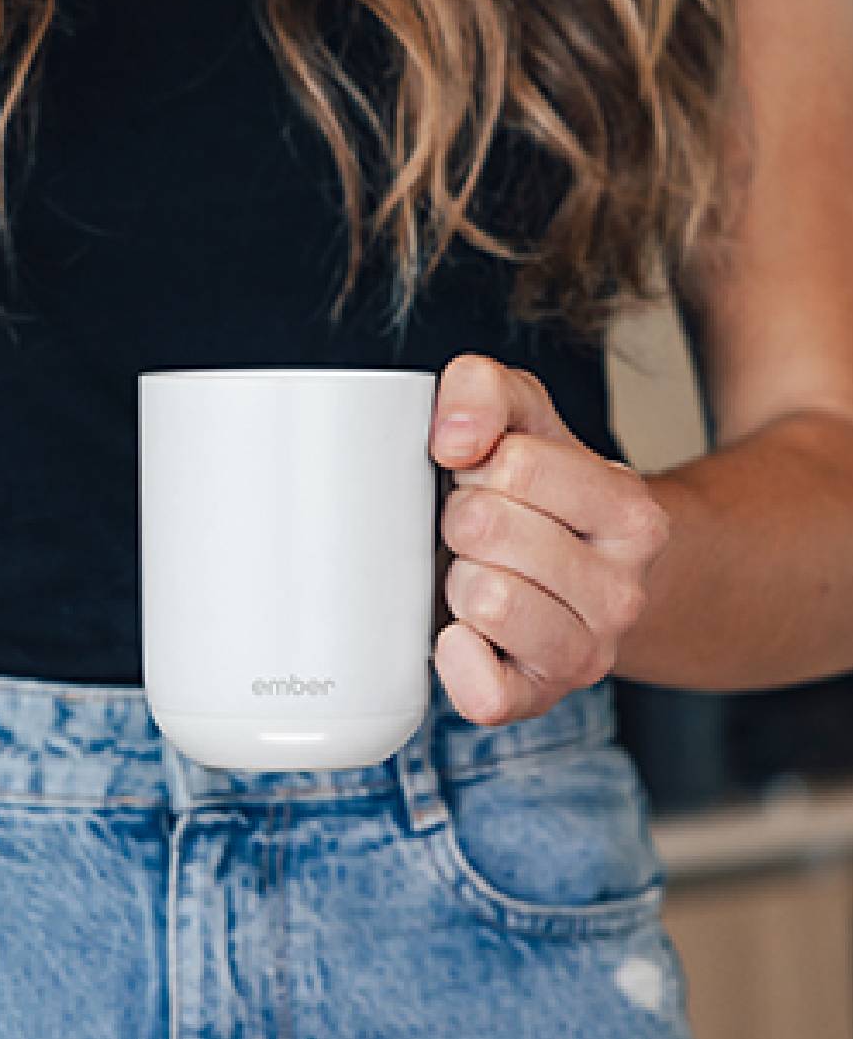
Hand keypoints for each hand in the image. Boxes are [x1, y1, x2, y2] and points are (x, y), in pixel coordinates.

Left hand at [429, 354, 671, 725]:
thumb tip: (457, 437)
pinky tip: (467, 633)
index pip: (514, 464)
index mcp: (631, 512)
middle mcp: (623, 590)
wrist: (587, 577)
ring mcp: (587, 653)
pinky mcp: (540, 699)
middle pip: (485, 528)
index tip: (493, 478)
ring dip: (460, 579)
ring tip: (484, 574)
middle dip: (463, 519)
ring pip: (483, 598)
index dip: (480, 464)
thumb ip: (485, 389)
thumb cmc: (543, 498)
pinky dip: (458, 658)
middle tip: (484, 532)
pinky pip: (484, 691)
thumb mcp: (525, 418)